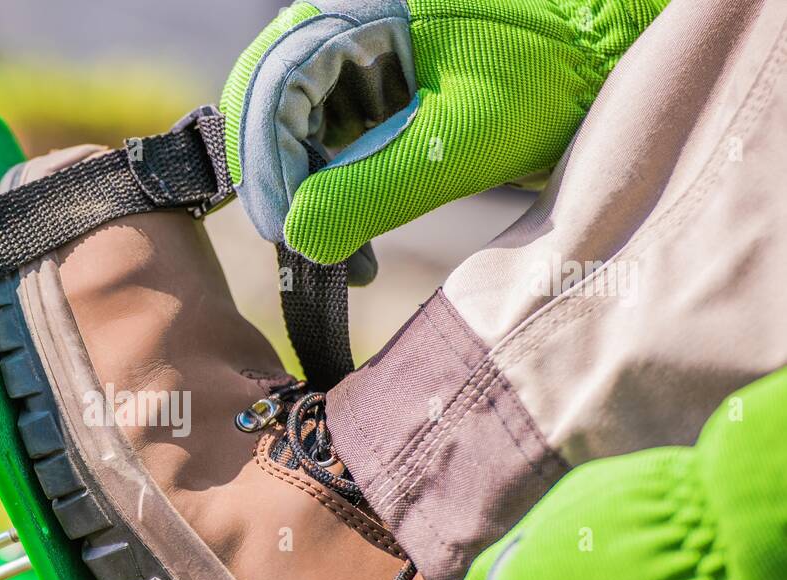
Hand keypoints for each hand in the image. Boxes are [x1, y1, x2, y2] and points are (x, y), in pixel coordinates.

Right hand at [220, 0, 668, 263]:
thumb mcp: (458, 143)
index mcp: (360, 13)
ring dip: (304, 197)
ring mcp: (360, 60)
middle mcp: (348, 27)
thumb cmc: (551, 83)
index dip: (267, 164)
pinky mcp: (378, 93)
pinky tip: (356, 239)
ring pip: (291, 131)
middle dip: (280, 183)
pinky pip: (326, 144)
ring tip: (342, 256)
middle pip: (269, 107)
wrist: (610, 64)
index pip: (271, 85)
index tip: (287, 233)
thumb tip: (299, 239)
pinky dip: (332, 195)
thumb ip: (371, 190)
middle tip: (307, 248)